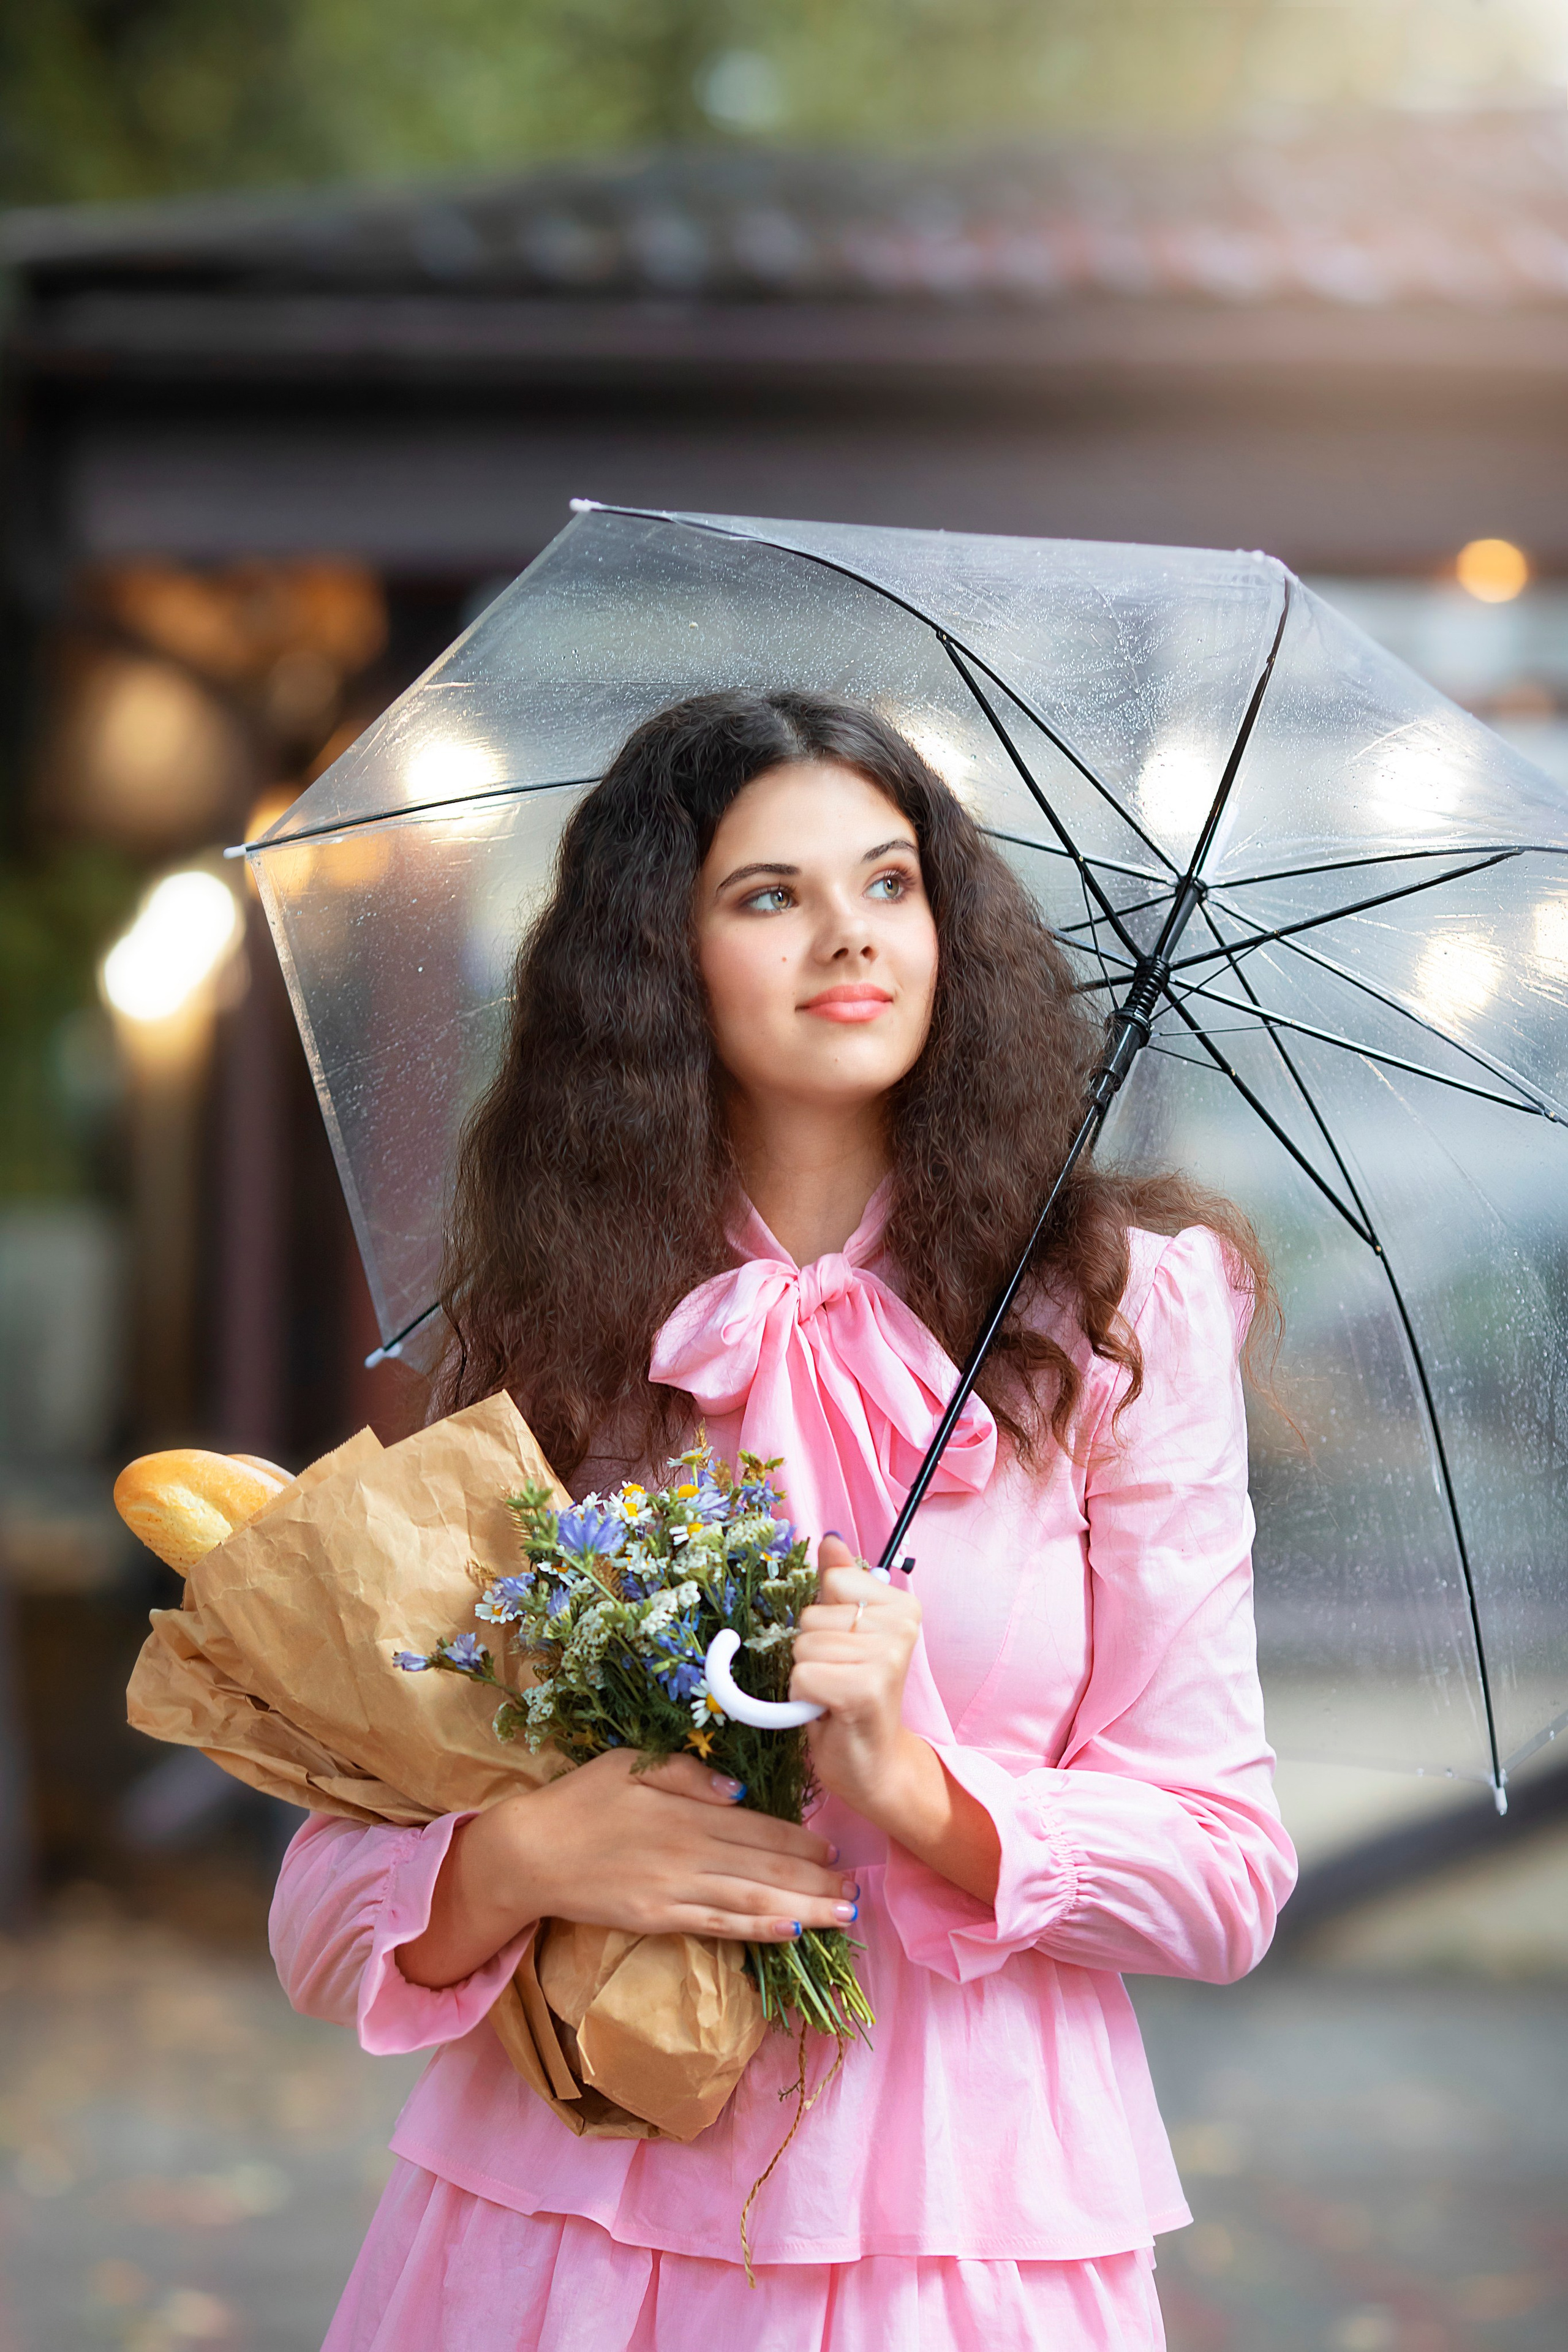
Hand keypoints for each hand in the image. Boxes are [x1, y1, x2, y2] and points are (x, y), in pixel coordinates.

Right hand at [399, 1748, 858, 1990]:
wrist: (530, 1851)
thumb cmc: (580, 1799)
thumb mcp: (632, 1764)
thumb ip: (687, 1773)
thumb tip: (739, 1790)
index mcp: (685, 1808)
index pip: (758, 1826)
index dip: (801, 1839)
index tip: (835, 1846)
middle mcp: (689, 1850)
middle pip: (766, 1866)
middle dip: (816, 1879)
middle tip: (857, 1890)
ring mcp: (675, 1888)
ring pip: (752, 1899)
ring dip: (803, 1908)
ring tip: (842, 1915)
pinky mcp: (659, 1917)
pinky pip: (718, 1924)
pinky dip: (758, 1929)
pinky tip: (790, 1932)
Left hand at [792, 1534, 1001, 1907]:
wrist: (873, 1764)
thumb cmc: (852, 1695)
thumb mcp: (843, 1633)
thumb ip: (837, 1586)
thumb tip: (829, 1539)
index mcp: (902, 1605)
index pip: (831, 1581)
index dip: (823, 1618)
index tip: (844, 1647)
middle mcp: (903, 1626)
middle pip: (811, 1616)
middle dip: (811, 1650)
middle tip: (839, 1677)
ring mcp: (888, 1657)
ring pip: (802, 1646)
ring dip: (807, 1676)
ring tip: (836, 1694)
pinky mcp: (867, 1689)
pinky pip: (801, 1677)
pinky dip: (804, 1698)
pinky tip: (832, 1711)